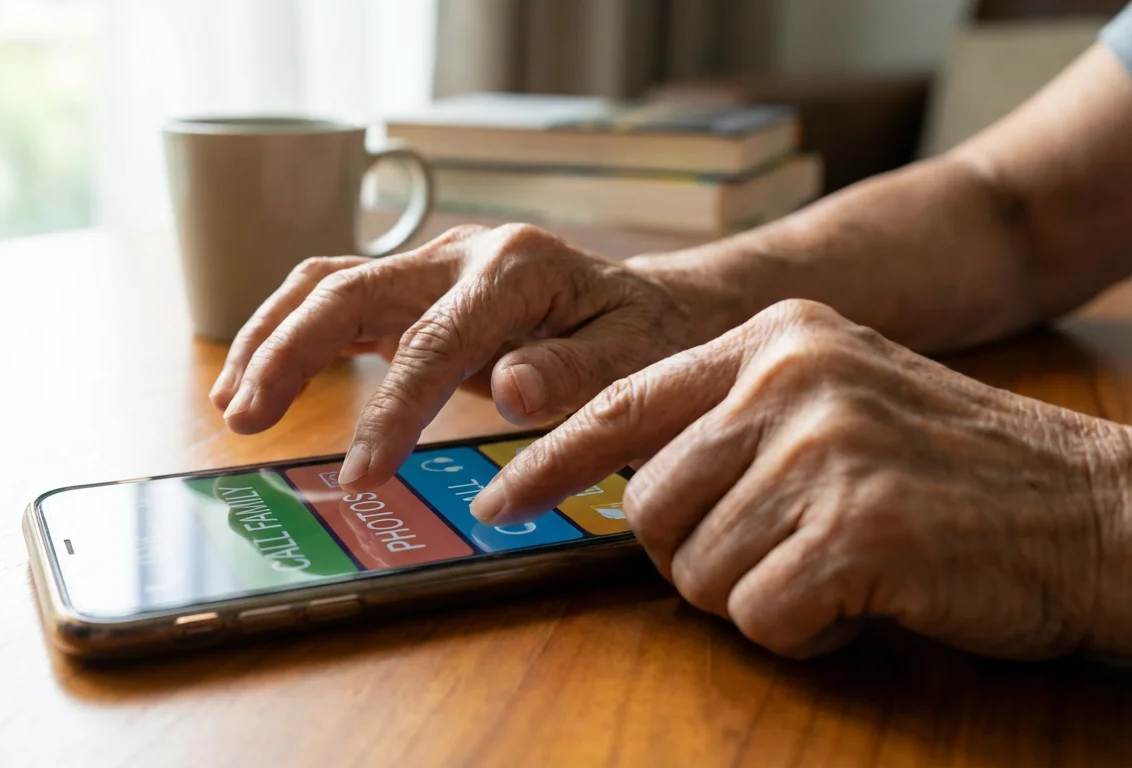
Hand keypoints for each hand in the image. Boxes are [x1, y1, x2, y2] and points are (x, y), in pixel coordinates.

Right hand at [211, 224, 721, 489]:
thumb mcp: (635, 359)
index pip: (432, 340)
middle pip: (350, 289)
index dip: (389, 410)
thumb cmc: (644, 338)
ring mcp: (431, 265)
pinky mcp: (414, 288)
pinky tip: (261, 380)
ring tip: (233, 402)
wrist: (647, 305)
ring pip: (327, 282)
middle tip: (246, 420)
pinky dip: (291, 334)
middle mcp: (461, 253)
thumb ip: (575, 372)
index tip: (360, 476)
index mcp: (514, 268)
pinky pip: (337, 298)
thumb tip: (512, 388)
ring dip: (271, 337)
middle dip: (290, 354)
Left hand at [470, 299, 1131, 658]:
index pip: (622, 403)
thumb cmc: (955, 471)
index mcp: (773, 339)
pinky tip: (865, 595)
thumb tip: (620, 479)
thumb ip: (733, 420)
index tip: (499, 503)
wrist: (1095, 510)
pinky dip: (803, 630)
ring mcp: (822, 445)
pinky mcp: (855, 525)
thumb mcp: (837, 399)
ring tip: (837, 565)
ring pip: (694, 572)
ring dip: (756, 594)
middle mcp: (788, 377)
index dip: (549, 463)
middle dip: (697, 556)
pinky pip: (758, 617)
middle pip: (647, 509)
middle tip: (781, 554)